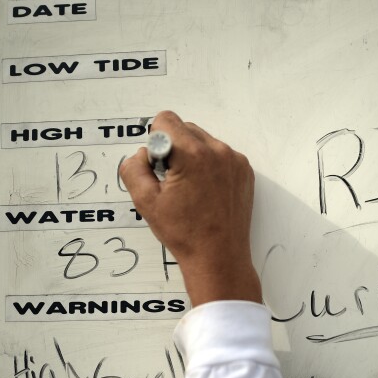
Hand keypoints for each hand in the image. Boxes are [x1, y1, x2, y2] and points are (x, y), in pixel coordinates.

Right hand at [120, 111, 261, 306]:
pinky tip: (205, 192)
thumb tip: (143, 153)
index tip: (160, 168)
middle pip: (185, 128)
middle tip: (173, 182)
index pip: (165, 120)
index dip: (155, 142)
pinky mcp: (244, 171)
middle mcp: (218, 151)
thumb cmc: (184, 233)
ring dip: (191, 156)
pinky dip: (209, 166)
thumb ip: (134, 167)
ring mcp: (235, 161)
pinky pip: (220, 154)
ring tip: (190, 189)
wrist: (218, 257)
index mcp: (193, 154)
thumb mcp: (145, 201)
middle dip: (173, 148)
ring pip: (203, 140)